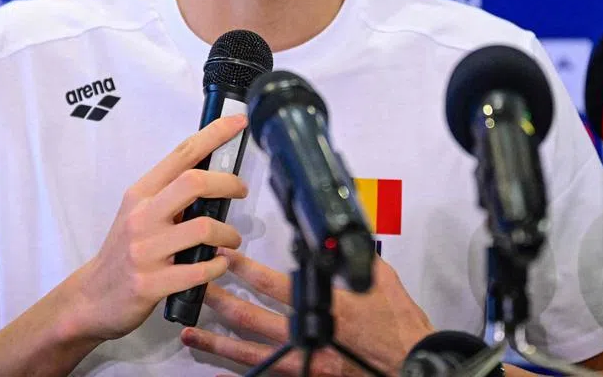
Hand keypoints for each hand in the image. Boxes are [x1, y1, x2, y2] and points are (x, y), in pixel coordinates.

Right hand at [66, 115, 249, 342]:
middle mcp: (141, 217)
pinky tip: (218, 264)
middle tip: (241, 192)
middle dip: (228, 183)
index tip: (240, 122)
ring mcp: (145, 251)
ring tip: (231, 241)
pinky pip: (200, 270)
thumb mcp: (138, 214)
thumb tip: (213, 173)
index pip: (181, 154)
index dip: (214, 135)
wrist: (90, 299)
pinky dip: (218, 266)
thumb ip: (169, 194)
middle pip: (194, 182)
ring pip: (204, 228)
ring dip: (229, 234)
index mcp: (140, 194)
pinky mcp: (151, 284)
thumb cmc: (123, 252)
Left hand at [181, 248, 433, 375]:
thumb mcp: (380, 280)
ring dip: (217, 341)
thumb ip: (350, 260)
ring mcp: (302, 362)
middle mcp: (307, 336)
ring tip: (190, 331)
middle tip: (196, 286)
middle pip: (251, 319)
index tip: (225, 255)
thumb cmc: (398, 323)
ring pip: (248, 352)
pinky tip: (215, 374)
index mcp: (324, 306)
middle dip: (220, 301)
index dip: (245, 270)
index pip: (274, 285)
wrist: (411, 362)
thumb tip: (331, 239)